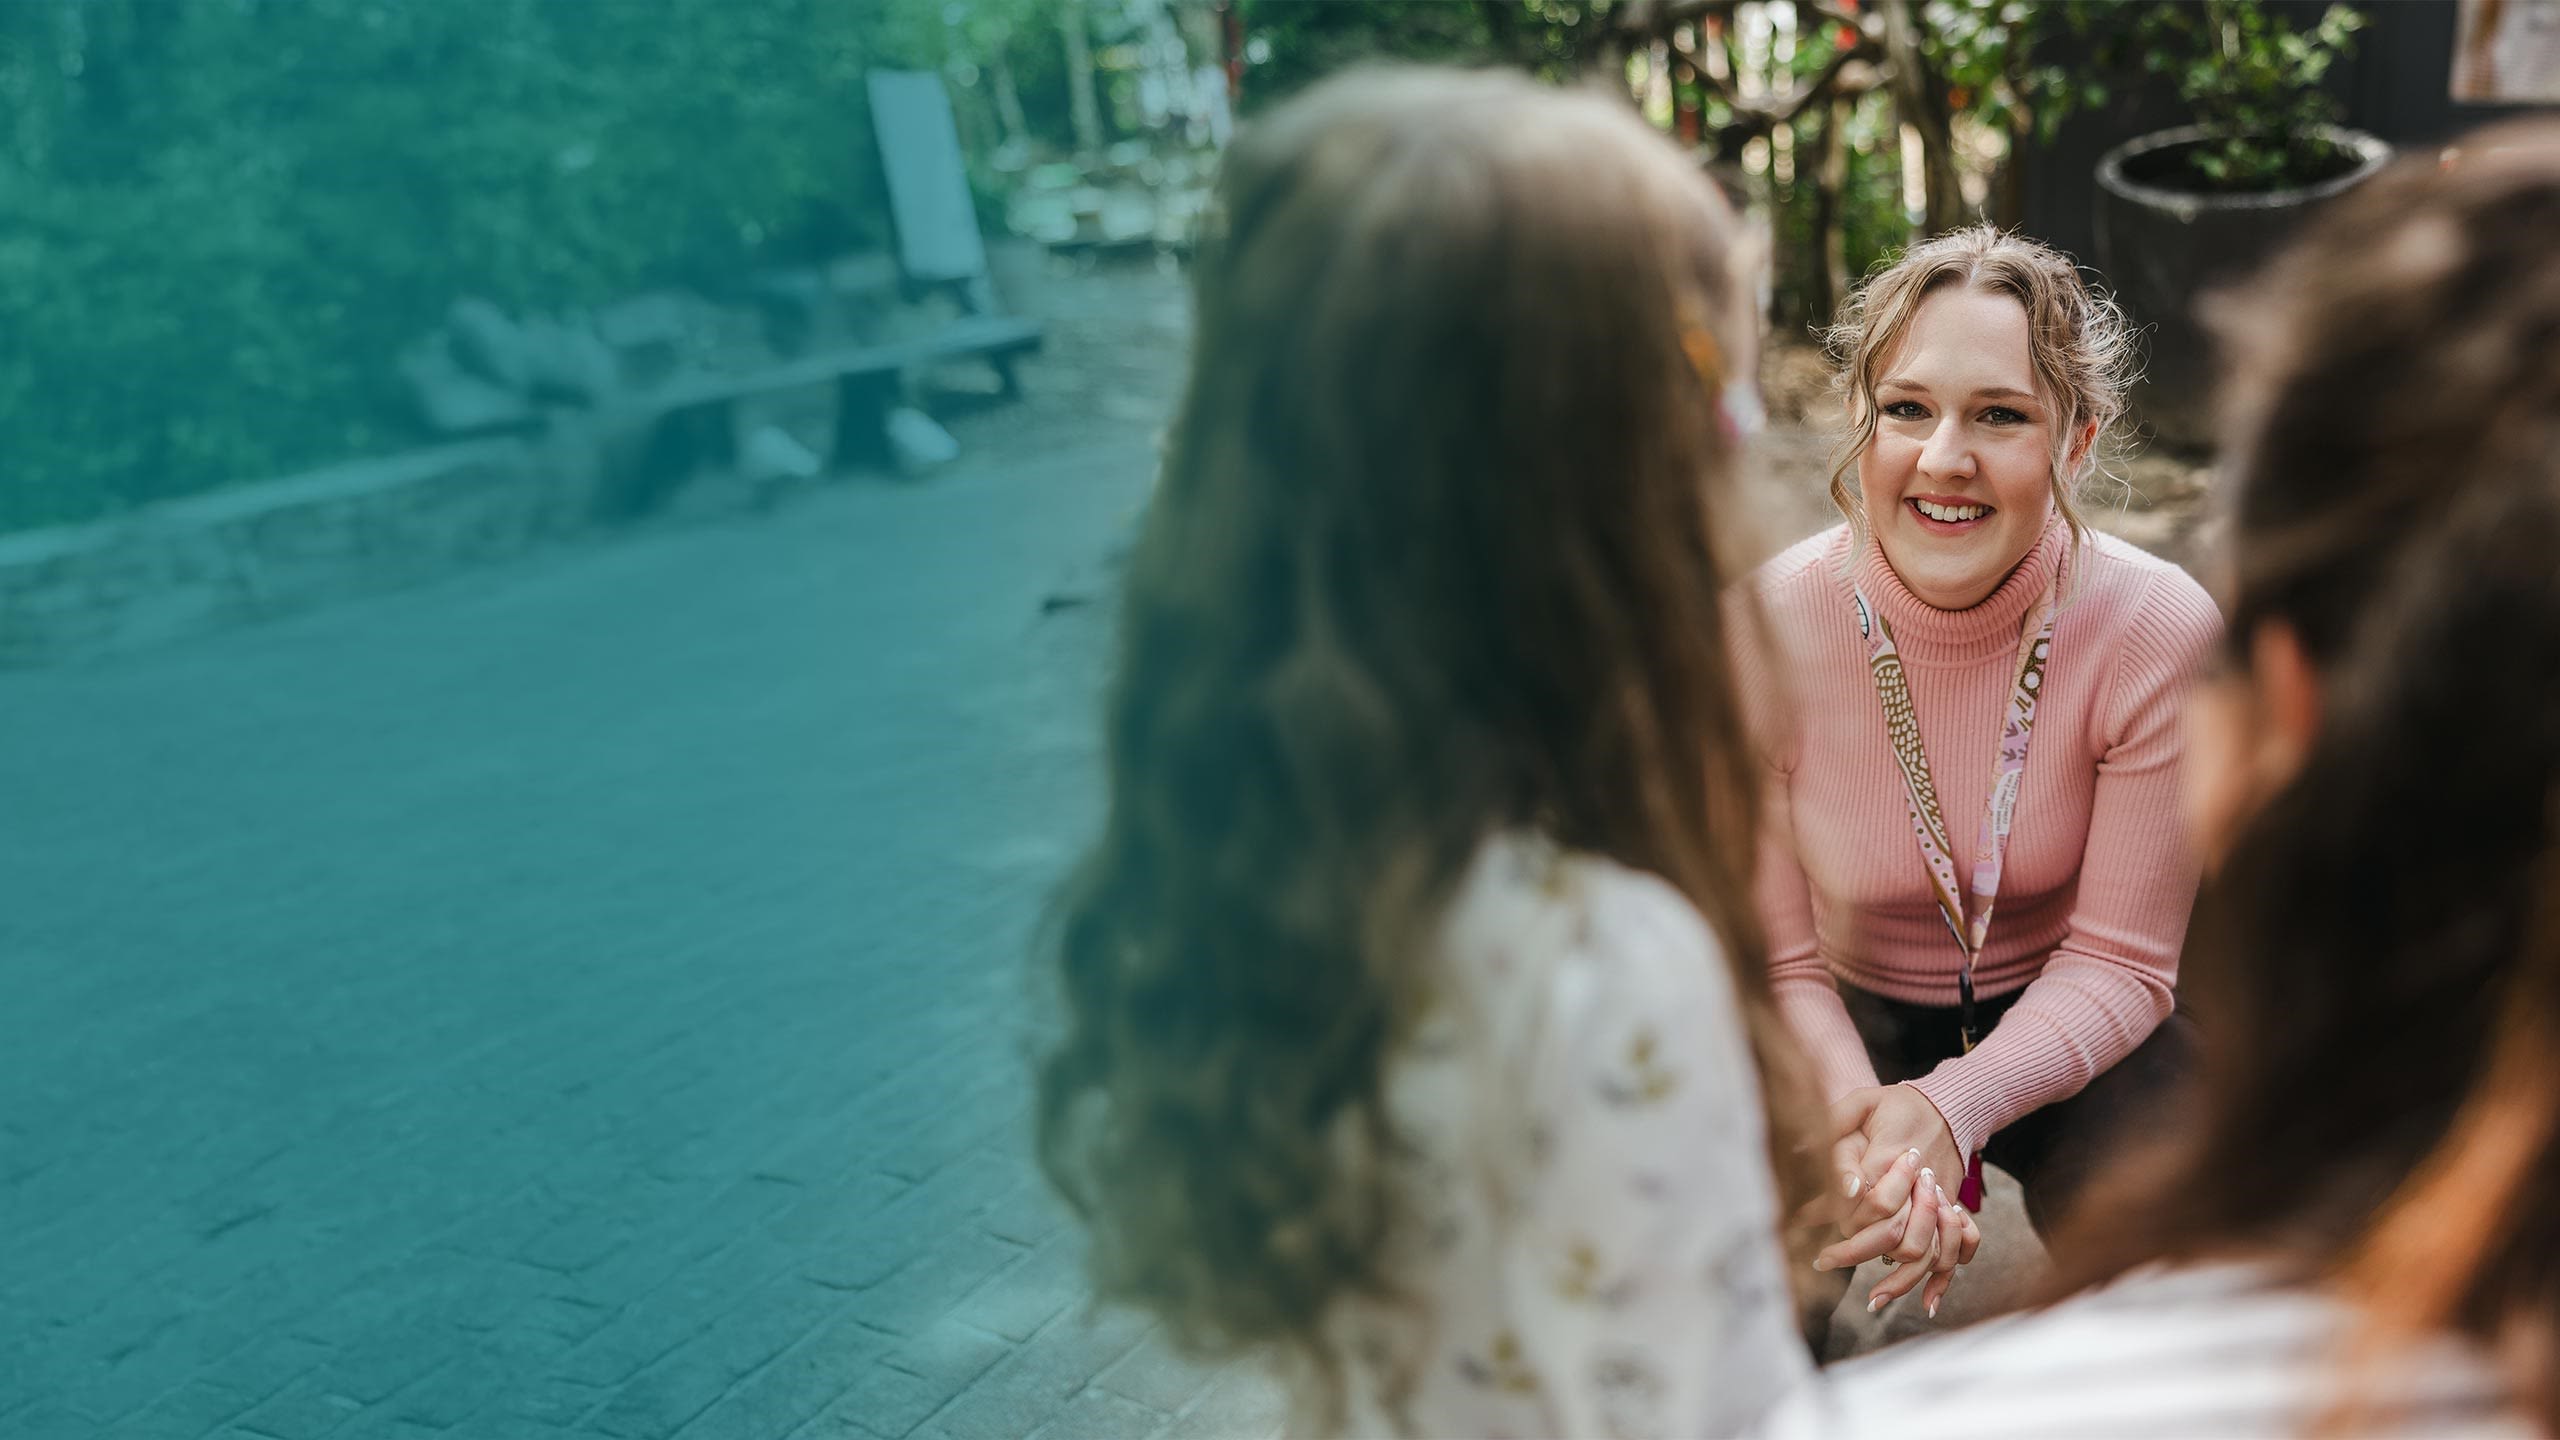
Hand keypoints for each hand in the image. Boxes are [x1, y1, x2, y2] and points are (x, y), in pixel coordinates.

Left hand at [1803, 1085, 1976, 1315]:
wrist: (1950, 1105)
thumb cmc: (1897, 1105)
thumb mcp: (1862, 1101)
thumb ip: (1832, 1121)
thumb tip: (1799, 1149)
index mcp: (1891, 1157)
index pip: (1865, 1200)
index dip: (1833, 1216)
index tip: (1800, 1222)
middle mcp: (1919, 1185)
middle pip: (1893, 1234)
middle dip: (1856, 1254)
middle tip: (1822, 1262)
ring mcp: (1940, 1200)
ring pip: (1925, 1251)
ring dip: (1900, 1281)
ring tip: (1872, 1301)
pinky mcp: (1951, 1210)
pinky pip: (1955, 1252)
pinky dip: (1944, 1280)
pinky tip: (1928, 1305)